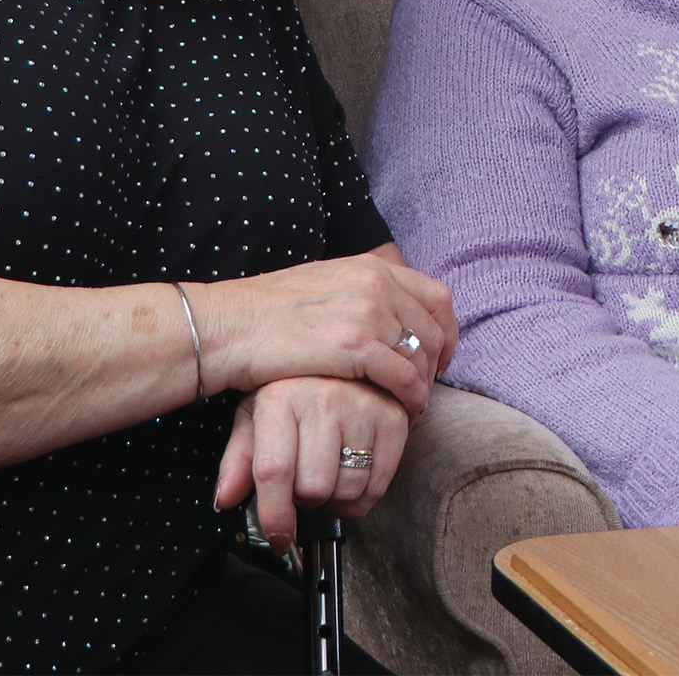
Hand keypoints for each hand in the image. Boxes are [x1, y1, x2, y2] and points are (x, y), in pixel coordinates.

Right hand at [188, 247, 455, 419]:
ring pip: (422, 356)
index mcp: (370, 267)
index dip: (445, 330)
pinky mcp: (355, 346)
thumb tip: (388, 311)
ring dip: (424, 384)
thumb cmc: (270, 312)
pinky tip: (402, 413)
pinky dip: (411, 399)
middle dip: (436, 362)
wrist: (233, 325)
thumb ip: (361, 292)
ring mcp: (367, 312)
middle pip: (434, 328)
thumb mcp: (326, 284)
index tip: (438, 355)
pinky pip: (404, 378)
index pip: (436, 296)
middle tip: (426, 386)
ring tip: (412, 405)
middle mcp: (375, 283)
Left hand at [214, 377, 409, 555]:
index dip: (275, 515)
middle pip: (313, 488)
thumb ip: (238, 459)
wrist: (345, 355)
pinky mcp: (392, 419)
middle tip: (304, 482)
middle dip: (305, 498)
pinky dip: (362, 497)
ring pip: (347, 490)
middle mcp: (323, 400)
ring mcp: (362, 408)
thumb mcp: (256, 413)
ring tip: (329, 474)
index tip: (278, 537)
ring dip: (335, 498)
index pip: (274, 470)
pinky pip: (378, 485)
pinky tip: (351, 477)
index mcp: (282, 398)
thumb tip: (224, 499)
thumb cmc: (294, 388)